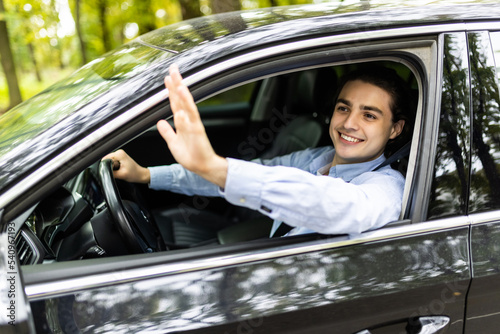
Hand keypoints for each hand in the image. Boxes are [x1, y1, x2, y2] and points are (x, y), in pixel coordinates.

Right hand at [102, 149, 149, 183]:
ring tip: (119, 170)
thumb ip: (111, 173)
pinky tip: (120, 169)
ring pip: (109, 162)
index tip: (111, 171)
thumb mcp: (121, 175)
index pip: (105, 159)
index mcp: (120, 154)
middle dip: (110, 167)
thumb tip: (104, 172)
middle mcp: (119, 152)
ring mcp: (120, 154)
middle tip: (117, 171)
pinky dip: (114, 167)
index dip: (106, 166)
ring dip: (112, 167)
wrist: (140, 174)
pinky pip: (112, 162)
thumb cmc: (134, 174)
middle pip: (107, 160)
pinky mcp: (120, 158)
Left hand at [158, 64, 226, 186]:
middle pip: (180, 98)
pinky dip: (186, 107)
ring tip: (177, 78)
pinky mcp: (197, 129)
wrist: (201, 166)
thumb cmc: (191, 156)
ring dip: (181, 91)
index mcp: (182, 122)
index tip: (167, 77)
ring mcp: (193, 123)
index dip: (170, 90)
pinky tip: (182, 96)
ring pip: (186, 104)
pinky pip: (191, 116)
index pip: (175, 102)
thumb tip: (160, 122)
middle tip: (173, 69)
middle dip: (176, 84)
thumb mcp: (173, 143)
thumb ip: (167, 132)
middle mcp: (187, 120)